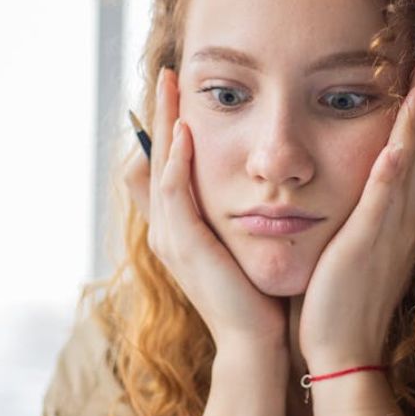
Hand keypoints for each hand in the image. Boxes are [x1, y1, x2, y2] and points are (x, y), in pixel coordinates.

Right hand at [124, 68, 288, 356]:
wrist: (256, 343)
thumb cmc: (257, 298)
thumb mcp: (244, 246)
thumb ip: (241, 216)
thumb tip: (261, 187)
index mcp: (179, 227)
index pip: (167, 164)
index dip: (168, 126)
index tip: (181, 89)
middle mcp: (166, 228)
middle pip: (154, 156)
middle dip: (160, 113)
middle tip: (167, 72)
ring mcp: (170, 237)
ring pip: (159, 166)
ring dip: (164, 124)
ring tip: (170, 86)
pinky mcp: (184, 246)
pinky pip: (173, 192)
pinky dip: (177, 160)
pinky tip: (185, 133)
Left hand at [297, 60, 414, 372]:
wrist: (342, 355)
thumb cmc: (339, 308)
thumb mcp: (354, 256)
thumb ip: (357, 225)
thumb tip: (347, 199)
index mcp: (397, 226)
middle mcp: (402, 225)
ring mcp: (389, 234)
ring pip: (411, 169)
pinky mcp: (366, 247)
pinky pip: (384, 202)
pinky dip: (394, 170)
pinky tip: (399, 141)